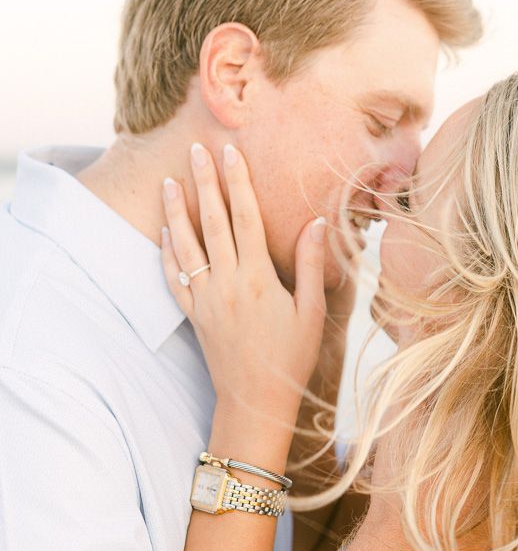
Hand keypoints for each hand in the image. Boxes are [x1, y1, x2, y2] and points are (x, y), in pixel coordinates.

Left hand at [160, 142, 327, 421]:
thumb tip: (318, 221)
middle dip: (204, 182)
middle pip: (212, 222)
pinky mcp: (193, 314)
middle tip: (196, 150)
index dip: (238, 182)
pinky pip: (173, 276)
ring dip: (177, 210)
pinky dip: (168, 251)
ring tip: (171, 180)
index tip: (232, 152)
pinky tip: (166, 230)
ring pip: (186, 244)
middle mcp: (226, 283)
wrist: (255, 401)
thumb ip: (310, 265)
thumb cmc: (291, 358)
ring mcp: (205, 298)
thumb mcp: (312, 312)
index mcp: (257, 278)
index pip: (245, 218)